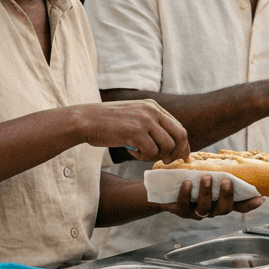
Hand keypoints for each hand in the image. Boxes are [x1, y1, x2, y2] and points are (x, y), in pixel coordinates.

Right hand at [72, 99, 188, 163]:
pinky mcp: (136, 132)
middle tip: (167, 162)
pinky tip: (131, 152)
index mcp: (153, 106)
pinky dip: (143, 157)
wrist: (85, 120)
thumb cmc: (107, 123)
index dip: (182, 144)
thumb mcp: (133, 116)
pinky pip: (152, 152)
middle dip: (178, 152)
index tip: (181, 157)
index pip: (178, 126)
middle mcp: (152, 111)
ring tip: (140, 154)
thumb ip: (150, 124)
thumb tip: (169, 145)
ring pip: (168, 146)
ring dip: (156, 156)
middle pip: (180, 135)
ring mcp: (145, 120)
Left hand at [159, 174, 264, 218]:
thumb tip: (231, 155)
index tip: (261, 198)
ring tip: (206, 177)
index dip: (250, 204)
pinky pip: (184, 207)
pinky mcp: (179, 211)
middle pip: (224, 209)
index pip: (239, 206)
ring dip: (207, 193)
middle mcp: (210, 209)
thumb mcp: (206, 171)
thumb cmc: (190, 176)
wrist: (163, 187)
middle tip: (227, 181)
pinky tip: (187, 183)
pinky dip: (186, 195)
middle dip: (226, 196)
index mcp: (219, 201)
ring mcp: (195, 212)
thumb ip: (218, 168)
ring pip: (204, 208)